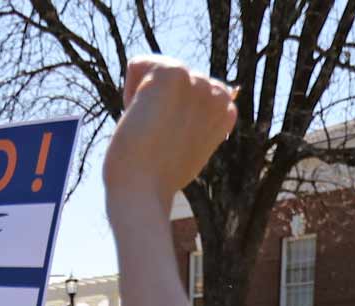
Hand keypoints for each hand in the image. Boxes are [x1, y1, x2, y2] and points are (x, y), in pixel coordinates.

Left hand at [102, 57, 236, 211]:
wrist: (142, 191)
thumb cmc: (158, 179)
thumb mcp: (190, 148)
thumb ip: (197, 121)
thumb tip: (201, 101)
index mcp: (226, 111)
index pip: (187, 89)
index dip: (170, 115)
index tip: (170, 144)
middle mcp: (217, 94)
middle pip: (169, 78)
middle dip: (158, 104)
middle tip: (158, 140)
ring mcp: (198, 81)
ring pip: (152, 72)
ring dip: (143, 99)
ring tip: (150, 131)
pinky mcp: (173, 72)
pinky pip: (137, 65)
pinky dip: (129, 92)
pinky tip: (140, 118)